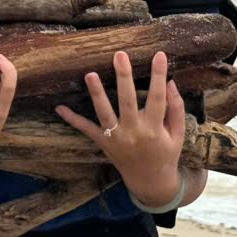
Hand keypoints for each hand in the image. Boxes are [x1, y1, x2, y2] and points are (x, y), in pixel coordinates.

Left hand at [55, 50, 186, 206]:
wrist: (150, 181)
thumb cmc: (166, 153)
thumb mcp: (177, 134)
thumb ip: (176, 108)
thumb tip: (170, 82)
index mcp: (155, 129)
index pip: (158, 98)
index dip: (158, 76)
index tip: (158, 55)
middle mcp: (134, 133)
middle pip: (128, 101)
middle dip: (124, 78)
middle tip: (119, 55)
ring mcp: (117, 139)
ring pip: (105, 114)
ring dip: (97, 94)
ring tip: (90, 74)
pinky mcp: (104, 143)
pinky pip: (87, 130)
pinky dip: (73, 120)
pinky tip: (59, 108)